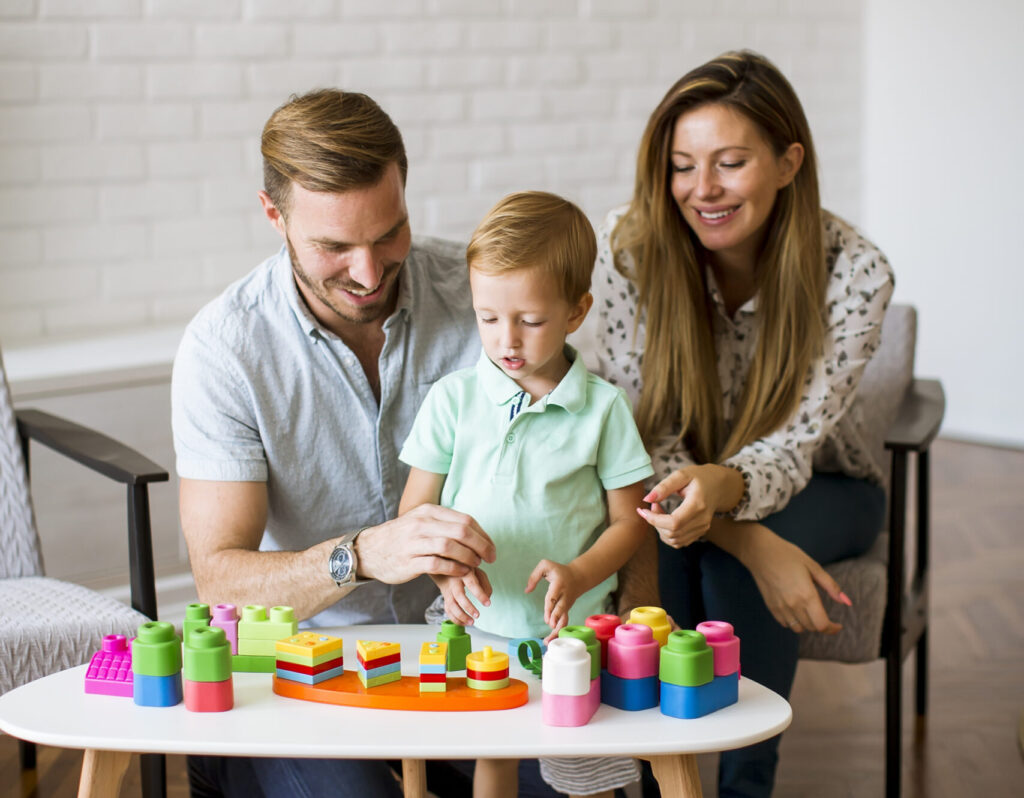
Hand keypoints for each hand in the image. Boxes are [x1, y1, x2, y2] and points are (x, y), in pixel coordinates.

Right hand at [355, 504, 495, 583]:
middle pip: (461, 531)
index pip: (465, 520)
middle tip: (490, 558)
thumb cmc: (402, 538)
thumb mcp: (422, 522)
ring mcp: (414, 542)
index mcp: (429, 511)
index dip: (483, 535)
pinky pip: (438, 564)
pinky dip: (454, 568)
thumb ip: (445, 524)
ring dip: (469, 557)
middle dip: (481, 546)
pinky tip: (461, 572)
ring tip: (475, 565)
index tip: (491, 548)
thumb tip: (475, 532)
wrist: (370, 550)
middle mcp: (422, 523)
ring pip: (451, 546)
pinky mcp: (409, 561)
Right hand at [431, 569, 492, 625]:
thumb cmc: (466, 569)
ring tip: (472, 622)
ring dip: (461, 616)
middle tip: (478, 615)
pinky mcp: (445, 597)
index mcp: (464, 573)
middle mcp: (454, 581)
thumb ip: (485, 584)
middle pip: (459, 596)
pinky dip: (455, 618)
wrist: (446, 565)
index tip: (488, 604)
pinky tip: (464, 622)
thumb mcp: (478, 571)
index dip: (480, 595)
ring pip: (451, 605)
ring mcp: (448, 589)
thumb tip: (488, 598)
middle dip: (468, 607)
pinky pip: (448, 610)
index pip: (472, 584)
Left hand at [524, 559, 582, 642]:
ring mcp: (566, 605)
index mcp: (558, 585)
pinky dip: (558, 632)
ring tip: (548, 642)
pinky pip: (563, 622)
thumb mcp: (546, 565)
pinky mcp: (566, 610)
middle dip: (556, 619)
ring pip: (564, 619)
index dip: (551, 608)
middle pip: (561, 610)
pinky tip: (551, 640)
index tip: (548, 619)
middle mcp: (564, 596)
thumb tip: (527, 590)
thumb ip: (534, 576)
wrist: (578, 577)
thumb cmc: (558, 571)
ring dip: (557, 631)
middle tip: (551, 627)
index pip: (553, 597)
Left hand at [638, 464, 741, 548]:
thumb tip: (646, 499)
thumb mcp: (681, 475)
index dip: (654, 520)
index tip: (643, 509)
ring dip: (660, 528)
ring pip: (673, 540)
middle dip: (655, 522)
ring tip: (658, 510)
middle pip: (672, 533)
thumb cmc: (698, 478)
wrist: (718, 486)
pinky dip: (666, 533)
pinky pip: (678, 541)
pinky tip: (665, 518)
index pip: (674, 523)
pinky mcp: (699, 533)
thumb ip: (664, 486)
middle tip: (653, 505)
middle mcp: (702, 520)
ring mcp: (702, 529)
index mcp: (698, 505)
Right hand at [741, 525, 851, 634]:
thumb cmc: (788, 555)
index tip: (838, 625)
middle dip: (822, 625)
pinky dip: (794, 621)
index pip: (822, 625)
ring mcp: (781, 607)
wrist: (760, 552)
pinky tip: (796, 610)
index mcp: (807, 595)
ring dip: (808, 624)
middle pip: (812, 628)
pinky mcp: (771, 607)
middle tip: (826, 617)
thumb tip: (847, 602)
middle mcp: (794, 605)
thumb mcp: (813, 566)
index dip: (832, 628)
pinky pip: (786, 624)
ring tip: (810, 613)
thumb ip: (831, 586)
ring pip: (799, 628)